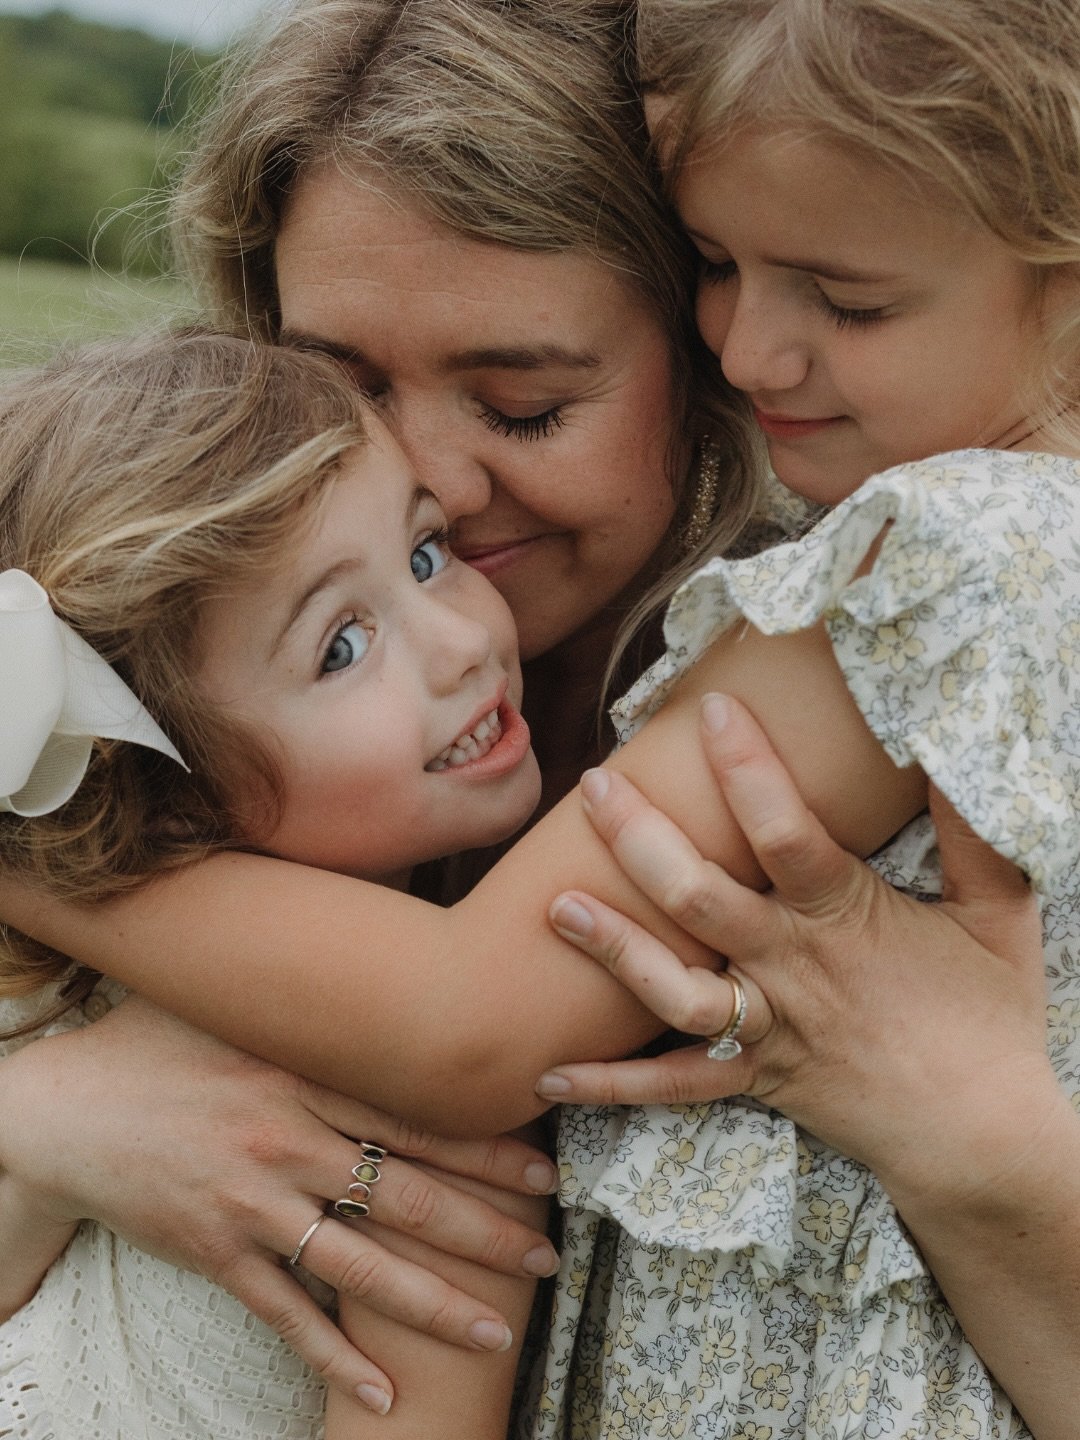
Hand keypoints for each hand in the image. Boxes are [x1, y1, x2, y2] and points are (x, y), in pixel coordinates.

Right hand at [0, 996, 557, 1406]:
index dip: (486, 1147)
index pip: (414, 1116)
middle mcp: (287, 1140)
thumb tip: (384, 966)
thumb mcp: (235, 1006)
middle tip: (548, 1257)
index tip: (544, 1168)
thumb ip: (310, 1004)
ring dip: (436, 1304)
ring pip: (363, 1265)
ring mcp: (252, 1203)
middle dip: (487, 1231)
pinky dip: (335, 1356)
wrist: (61, 1109)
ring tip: (495, 1332)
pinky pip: (286, 1313)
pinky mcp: (215, 1254)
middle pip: (408, 1195)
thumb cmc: (154, 1044)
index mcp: (301, 1074)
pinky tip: (381, 1391)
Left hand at [538, 693, 1049, 1197]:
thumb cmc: (991, 1017)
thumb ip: (974, 835)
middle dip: (639, 839)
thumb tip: (948, 750)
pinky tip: (547, 1072)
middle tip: (594, 787)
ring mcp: (766, 1028)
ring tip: (556, 907)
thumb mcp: (998, 914)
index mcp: (845, 916)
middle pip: (700, 898)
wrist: (983, 1137)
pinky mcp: (752, 1079)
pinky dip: (611, 1083)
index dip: (747, 768)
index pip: (786, 831)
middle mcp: (792, 968)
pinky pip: (673, 1085)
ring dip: (613, 949)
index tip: (710, 709)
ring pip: (674, 989)